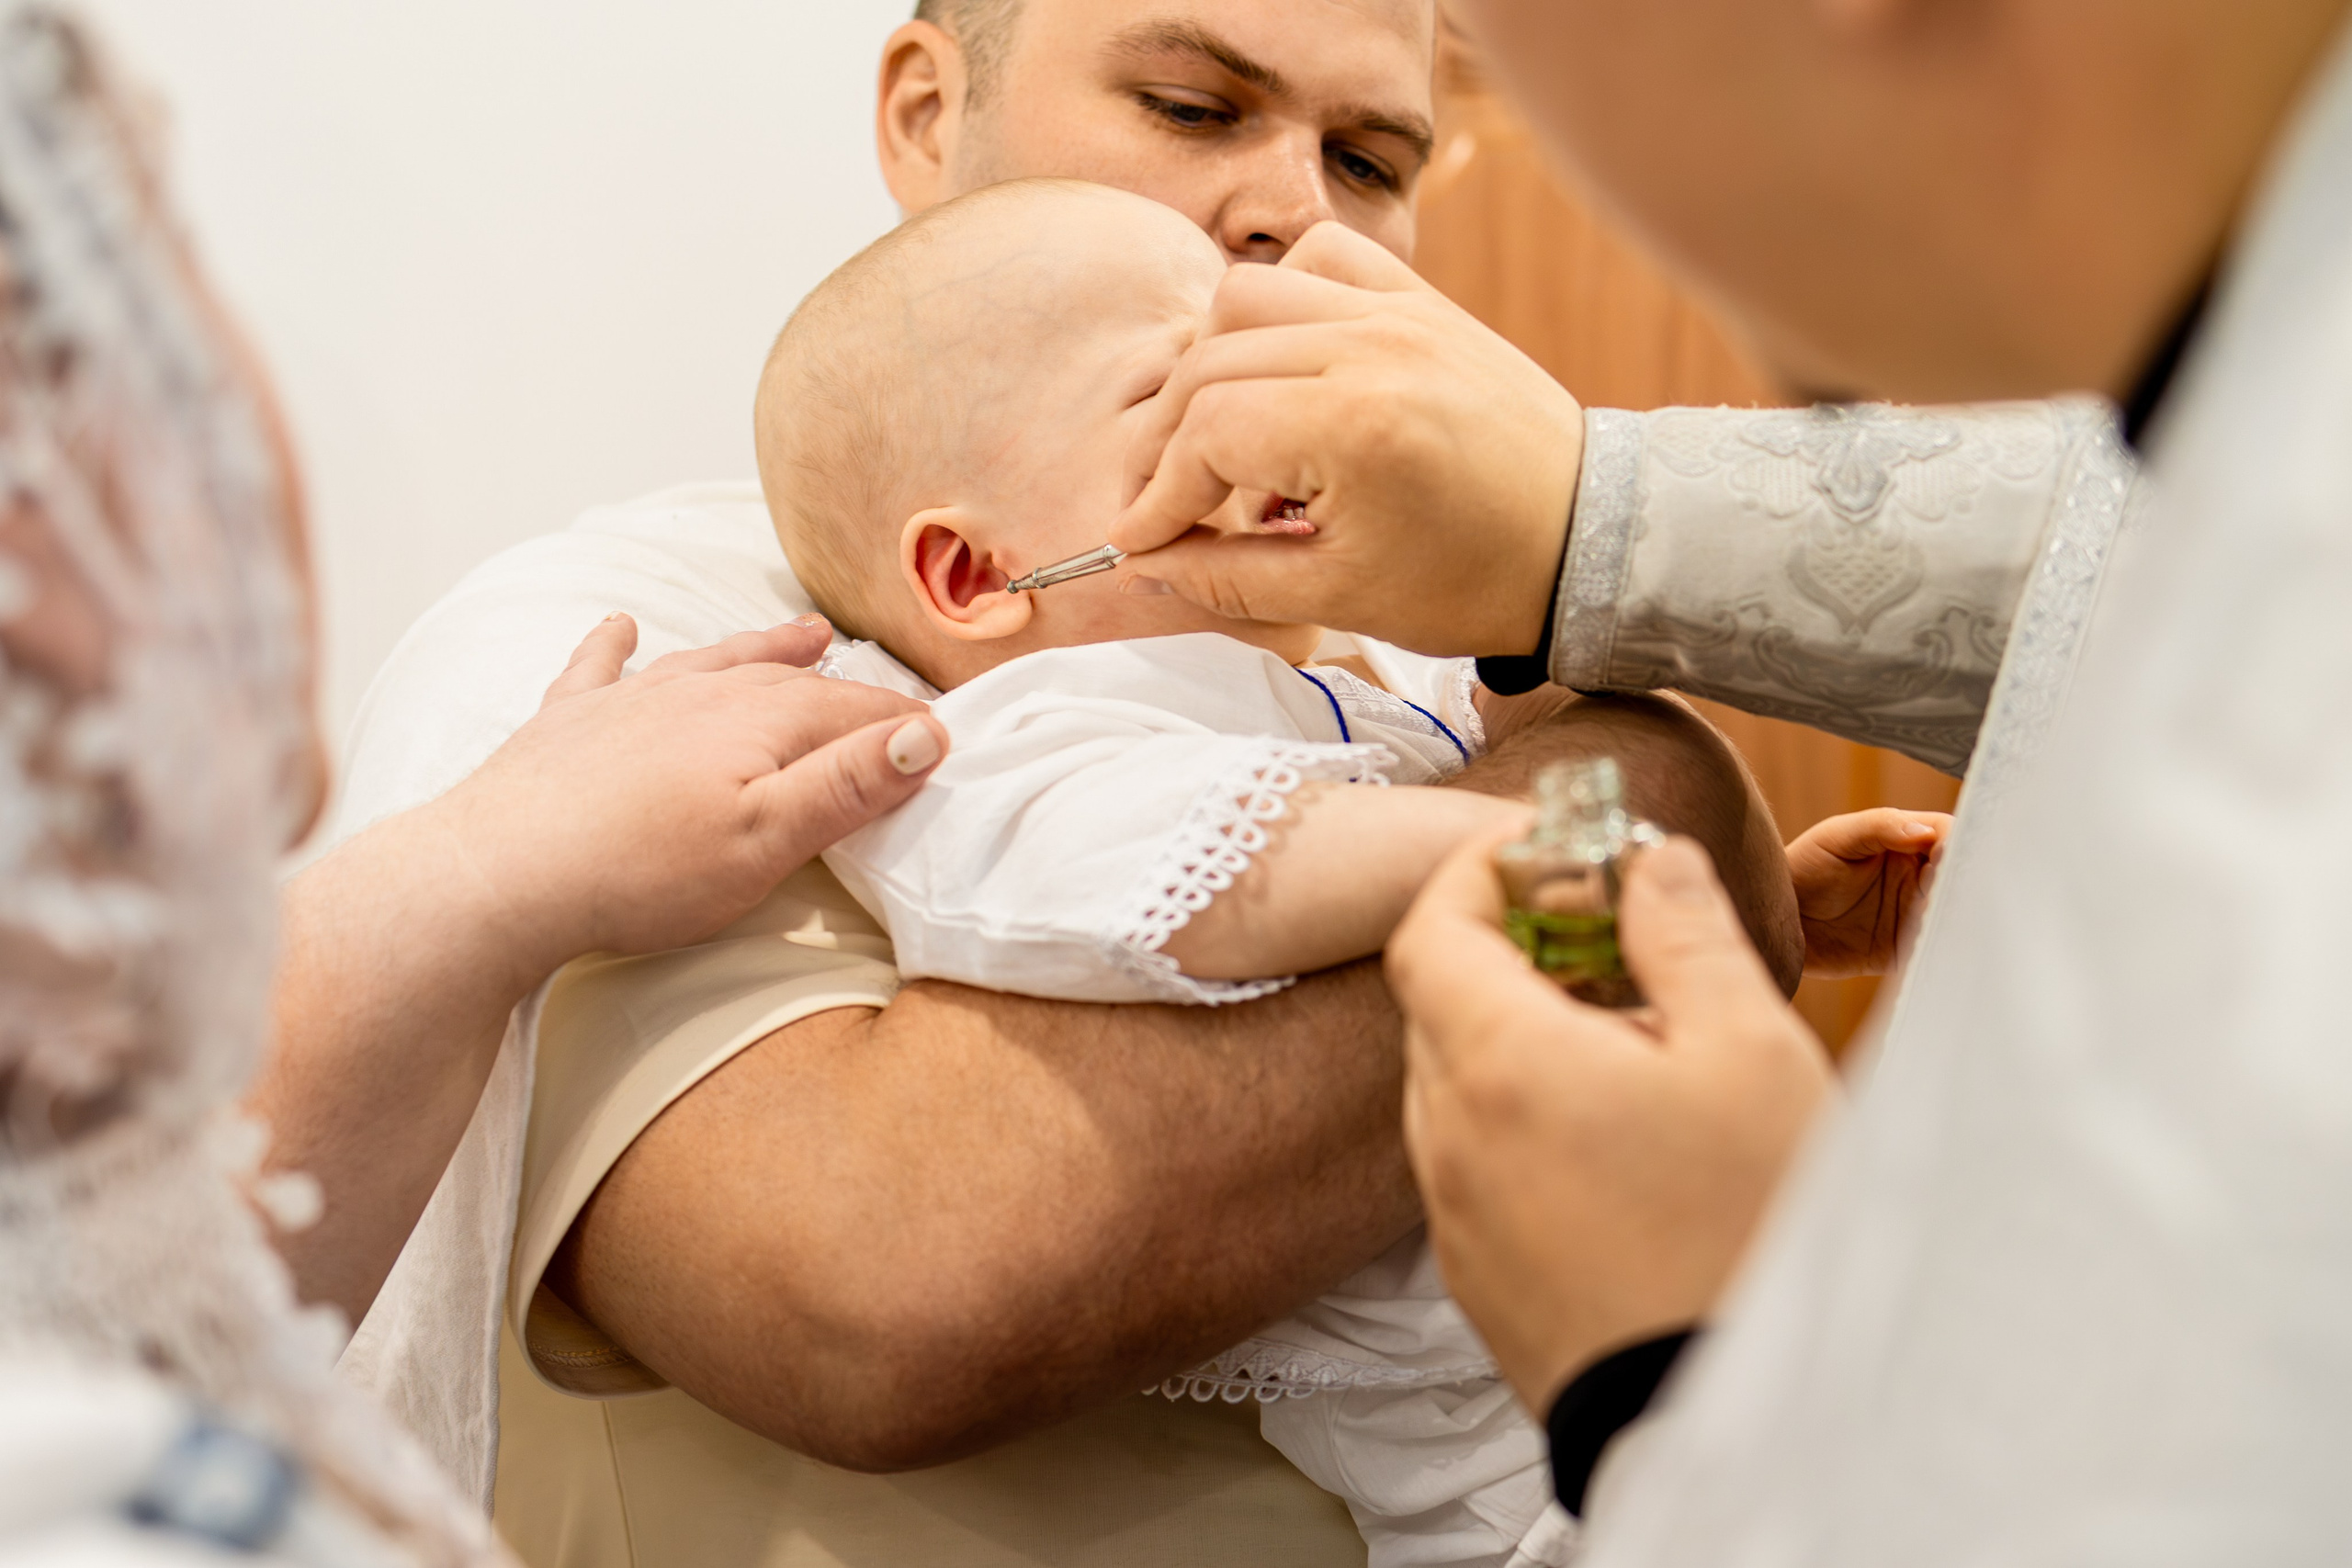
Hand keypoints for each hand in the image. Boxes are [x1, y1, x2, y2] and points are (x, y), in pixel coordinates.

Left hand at [426, 613, 946, 980]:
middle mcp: (699, 695)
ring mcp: (631, 704)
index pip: (854, 713)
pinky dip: (615, 645)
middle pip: (791, 685)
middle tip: (890, 698)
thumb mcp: (769, 839)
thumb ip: (850, 783)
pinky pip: (601, 669)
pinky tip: (620, 627)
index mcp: (757, 721)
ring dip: (762, 648)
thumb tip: (928, 733)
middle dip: (845, 688)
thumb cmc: (640, 870)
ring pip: (713, 663)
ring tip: (804, 634)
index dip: (904, 726)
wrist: (501, 874)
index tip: (945, 737)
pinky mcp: (570, 725)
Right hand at [1107, 221, 1583, 657]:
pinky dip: (1279, 302)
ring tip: (1217, 436)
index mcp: (1353, 425)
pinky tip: (1280, 367)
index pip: (1205, 434)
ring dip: (1210, 364)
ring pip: (1248, 294)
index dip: (1158, 494)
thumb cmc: (1475, 579)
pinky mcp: (1421, 301)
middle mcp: (1371, 347)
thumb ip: (1227, 575)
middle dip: (1167, 442)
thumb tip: (1147, 559)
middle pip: (1209, 363)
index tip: (1139, 540)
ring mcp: (1399, 312)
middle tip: (1160, 503)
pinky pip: (1320, 259)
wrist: (1588, 540)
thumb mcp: (1341, 596)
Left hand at [1389, 830, 1833, 1410]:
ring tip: (1633, 1038)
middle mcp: (1447, 1139)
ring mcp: (1454, 1218)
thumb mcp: (1747, 1053)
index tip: (1546, 847)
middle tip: (1606, 929)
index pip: (1428, 927)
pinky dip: (1522, 1115)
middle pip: (1439, 1001)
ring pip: (1456, 1084)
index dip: (1477, 872)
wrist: (1727, 1417)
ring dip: (1521, 1034)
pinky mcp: (1478, 1279)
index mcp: (1497, 1065)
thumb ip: (1686, 936)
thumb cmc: (1745, 1237)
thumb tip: (1649, 862)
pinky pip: (1474, 1162)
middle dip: (1511, 945)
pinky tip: (1617, 1132)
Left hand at [1785, 808, 1948, 977]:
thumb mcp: (1835, 839)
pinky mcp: (1904, 951)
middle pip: (1962, 877)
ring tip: (1954, 920)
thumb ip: (1879, 827)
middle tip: (1959, 891)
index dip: (1961, 843)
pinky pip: (1934, 951)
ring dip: (1961, 918)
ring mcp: (1913, 915)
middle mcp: (1917, 878)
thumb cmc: (1801, 868)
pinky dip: (1944, 950)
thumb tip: (1926, 831)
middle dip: (1969, 883)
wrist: (1771, 920)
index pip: (1950, 836)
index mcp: (1906, 844)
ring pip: (1955, 915)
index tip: (1956, 857)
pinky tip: (1944, 948)